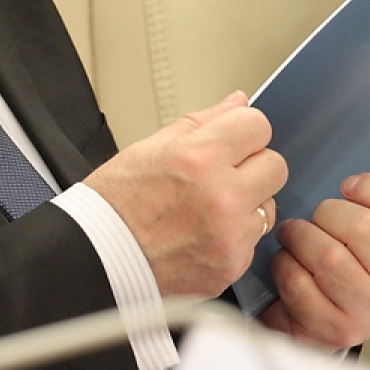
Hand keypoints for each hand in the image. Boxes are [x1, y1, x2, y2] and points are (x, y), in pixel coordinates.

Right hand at [84, 91, 287, 295]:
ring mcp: (230, 235)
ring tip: (208, 209)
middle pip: (275, 165)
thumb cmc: (113, 205)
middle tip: (222, 174)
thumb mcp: (147, 148)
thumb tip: (236, 103)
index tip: (231, 140)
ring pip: (270, 205)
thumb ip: (200, 123)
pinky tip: (204, 234)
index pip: (257, 125)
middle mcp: (221, 196)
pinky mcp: (233, 266)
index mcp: (197, 158)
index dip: (242, 130)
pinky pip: (254, 240)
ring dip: (247, 202)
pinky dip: (236, 235)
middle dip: (252, 165)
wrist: (94, 260)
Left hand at [259, 173, 369, 347]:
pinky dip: (284, 265)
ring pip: (328, 254)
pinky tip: (289, 263)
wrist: (322, 321)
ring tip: (294, 236)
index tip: (348, 186)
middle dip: (327, 212)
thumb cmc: (350, 263)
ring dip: (299, 236)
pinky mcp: (334, 328)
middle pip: (365, 228)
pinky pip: (299, 281)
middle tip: (316, 217)